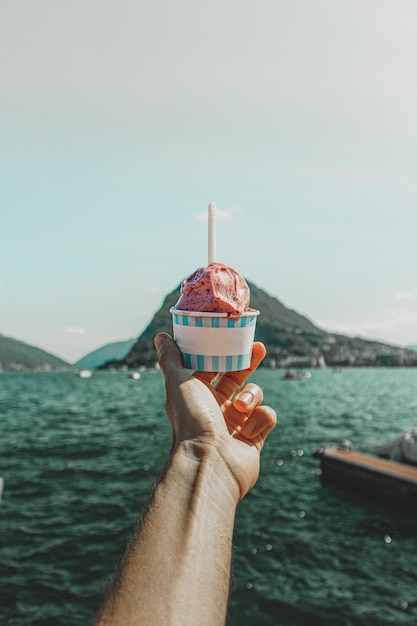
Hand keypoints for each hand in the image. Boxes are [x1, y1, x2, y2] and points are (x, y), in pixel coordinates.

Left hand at [154, 333, 276, 499]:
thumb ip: (170, 358)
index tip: (235, 337)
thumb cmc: (191, 421)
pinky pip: (266, 417)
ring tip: (240, 409)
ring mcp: (235, 425)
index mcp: (197, 395)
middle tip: (259, 348)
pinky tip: (248, 430)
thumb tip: (160, 336)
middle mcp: (215, 409)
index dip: (223, 352)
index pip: (212, 368)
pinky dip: (260, 419)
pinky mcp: (254, 439)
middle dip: (248, 363)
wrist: (209, 463)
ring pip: (253, 396)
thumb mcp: (178, 382)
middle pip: (236, 378)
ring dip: (250, 397)